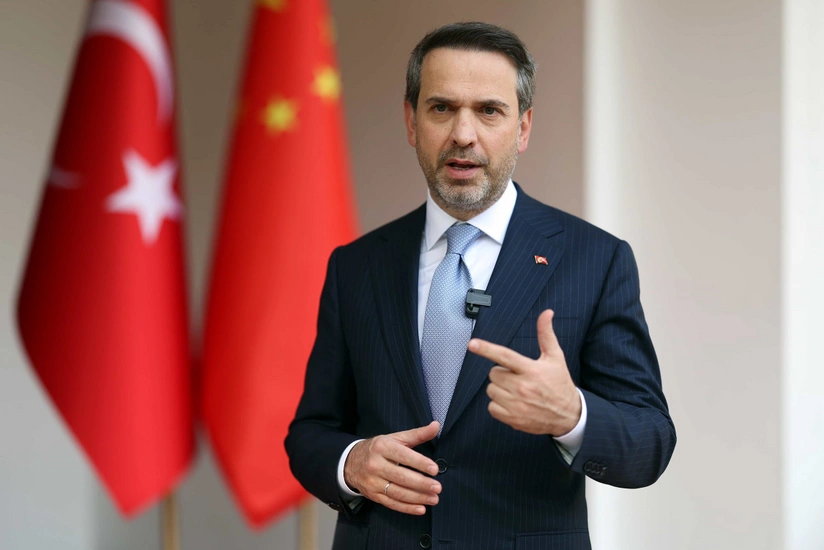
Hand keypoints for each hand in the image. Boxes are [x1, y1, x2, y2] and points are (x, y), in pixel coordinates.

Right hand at [344, 421, 441, 514]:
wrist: (350, 462)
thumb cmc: (378, 448)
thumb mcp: (395, 438)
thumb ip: (417, 434)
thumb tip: (436, 426)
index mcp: (382, 447)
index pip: (403, 455)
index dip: (420, 463)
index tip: (435, 469)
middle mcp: (375, 464)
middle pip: (401, 476)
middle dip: (421, 484)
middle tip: (437, 487)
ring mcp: (373, 481)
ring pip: (397, 492)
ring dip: (418, 498)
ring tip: (434, 499)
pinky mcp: (372, 495)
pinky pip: (391, 503)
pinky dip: (407, 508)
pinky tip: (421, 509)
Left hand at [467, 309, 580, 435]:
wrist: (568, 416)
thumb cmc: (560, 383)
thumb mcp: (555, 357)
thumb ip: (546, 334)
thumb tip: (547, 313)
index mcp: (531, 370)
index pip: (505, 356)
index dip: (486, 349)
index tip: (472, 344)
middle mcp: (523, 387)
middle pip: (494, 374)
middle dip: (502, 373)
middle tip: (518, 377)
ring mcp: (517, 405)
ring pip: (491, 390)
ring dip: (499, 388)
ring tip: (517, 390)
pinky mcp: (512, 419)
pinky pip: (491, 407)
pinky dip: (499, 405)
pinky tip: (513, 403)